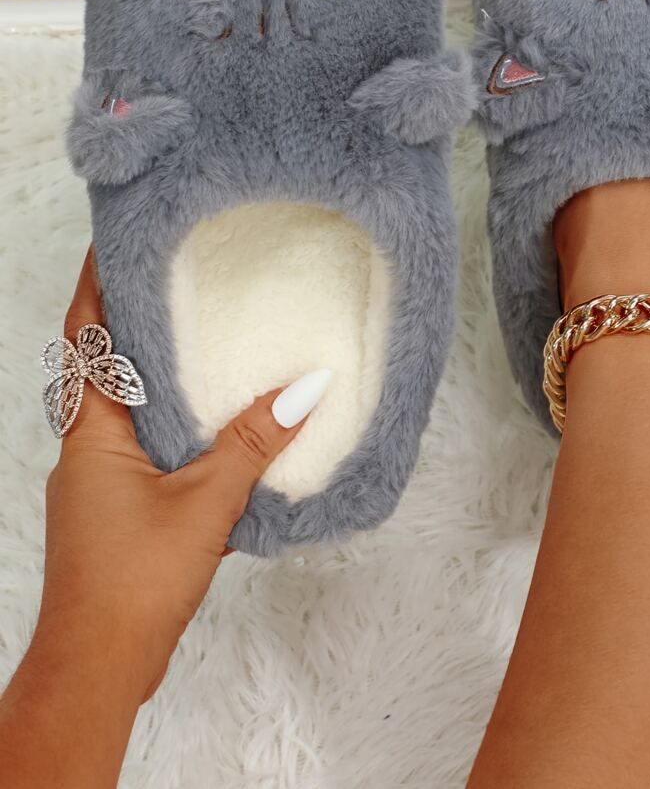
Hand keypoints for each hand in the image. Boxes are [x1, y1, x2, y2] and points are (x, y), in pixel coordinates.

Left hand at [38, 249, 323, 703]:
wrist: (98, 665)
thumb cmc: (135, 582)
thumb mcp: (206, 502)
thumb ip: (254, 442)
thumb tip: (307, 387)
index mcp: (93, 431)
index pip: (86, 337)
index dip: (98, 285)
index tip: (117, 240)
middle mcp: (86, 445)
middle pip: (101, 364)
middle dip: (131, 318)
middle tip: (175, 274)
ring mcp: (96, 477)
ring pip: (123, 405)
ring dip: (153, 369)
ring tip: (200, 334)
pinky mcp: (114, 505)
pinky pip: (140, 440)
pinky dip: (169, 417)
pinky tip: (209, 419)